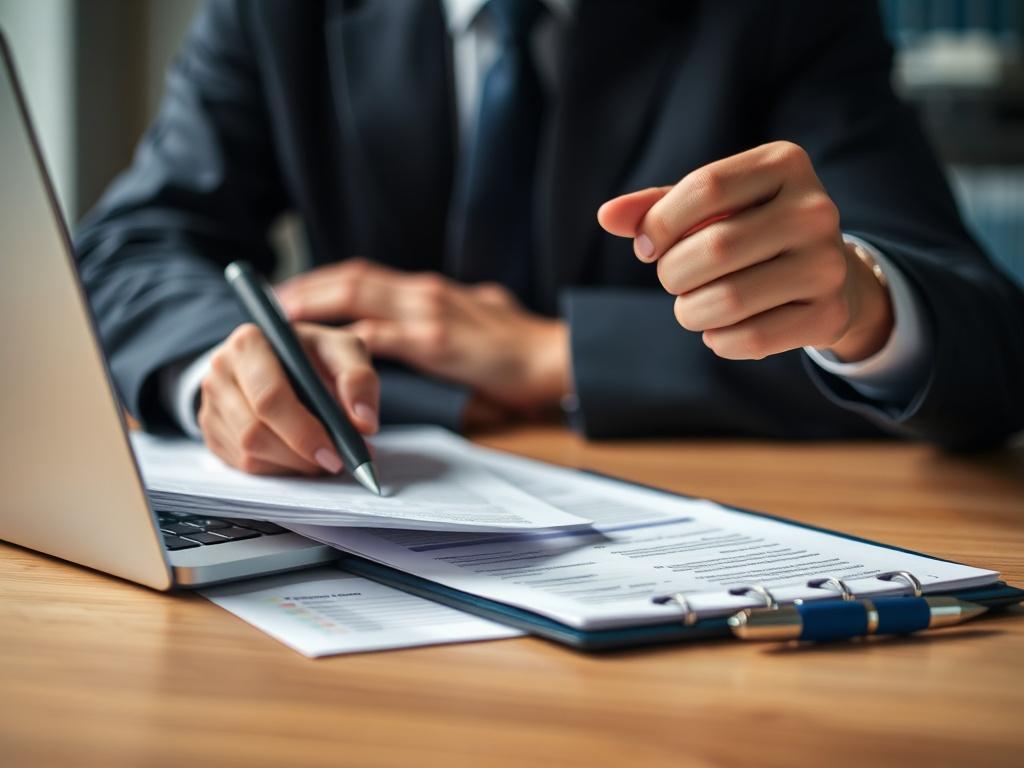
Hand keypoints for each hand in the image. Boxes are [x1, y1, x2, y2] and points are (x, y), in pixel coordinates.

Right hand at [197, 322, 378, 474]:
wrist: (277, 358)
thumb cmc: (311, 354)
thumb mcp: (341, 350)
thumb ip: (358, 378)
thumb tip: (364, 422)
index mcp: (250, 343)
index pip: (270, 397)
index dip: (304, 431)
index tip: (336, 452)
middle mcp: (221, 371)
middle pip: (254, 431)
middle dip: (300, 455)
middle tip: (335, 463)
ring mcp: (211, 403)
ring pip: (249, 453)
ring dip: (293, 465)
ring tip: (324, 457)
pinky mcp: (211, 431)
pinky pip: (244, 464)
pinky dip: (279, 467)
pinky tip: (301, 457)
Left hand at [276, 259, 570, 411]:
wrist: (555, 357)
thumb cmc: (522, 345)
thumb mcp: (481, 315)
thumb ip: (450, 314)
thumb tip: (435, 319)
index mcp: (431, 288)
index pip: (366, 274)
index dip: (325, 280)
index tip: (295, 291)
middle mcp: (424, 291)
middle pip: (352, 277)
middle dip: (308, 286)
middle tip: (271, 300)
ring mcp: (428, 313)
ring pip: (357, 295)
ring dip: (316, 305)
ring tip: (283, 320)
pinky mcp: (435, 341)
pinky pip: (378, 337)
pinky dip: (345, 342)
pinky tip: (323, 350)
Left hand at [598, 141, 892, 361]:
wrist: (827, 275)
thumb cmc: (750, 231)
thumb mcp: (709, 208)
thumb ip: (656, 208)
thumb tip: (606, 216)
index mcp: (785, 164)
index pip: (705, 188)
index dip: (660, 224)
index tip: (646, 248)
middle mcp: (816, 210)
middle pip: (715, 248)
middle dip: (673, 274)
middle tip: (674, 281)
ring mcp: (828, 264)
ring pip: (728, 299)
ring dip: (690, 312)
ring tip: (692, 308)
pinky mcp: (828, 315)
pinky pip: (751, 339)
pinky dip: (719, 341)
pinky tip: (718, 332)